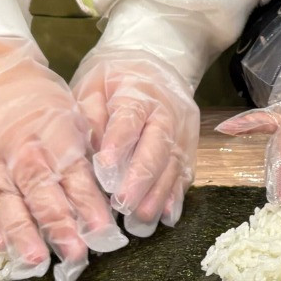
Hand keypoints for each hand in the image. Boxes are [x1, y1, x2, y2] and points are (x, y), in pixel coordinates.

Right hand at [0, 37, 125, 280]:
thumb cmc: (39, 105)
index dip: (89, 203)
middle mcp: (21, 150)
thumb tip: (114, 193)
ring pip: (7, 202)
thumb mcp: (71, 117)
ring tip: (37, 261)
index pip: (73, 172)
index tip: (104, 229)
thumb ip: (87, 156)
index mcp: (53, 133)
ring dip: (23, 233)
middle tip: (77, 254)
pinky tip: (3, 247)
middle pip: (40, 190)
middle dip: (59, 224)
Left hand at [72, 48, 198, 237]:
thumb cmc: (114, 77)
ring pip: (174, 163)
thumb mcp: (93, 85)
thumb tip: (90, 157)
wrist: (156, 60)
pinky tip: (166, 216)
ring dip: (159, 195)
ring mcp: (183, 129)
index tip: (106, 170)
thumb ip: (90, 118)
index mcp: (137, 91)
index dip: (119, 144)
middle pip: (157, 146)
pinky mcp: (190, 144)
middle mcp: (167, 111)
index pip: (129, 118)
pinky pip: (186, 172)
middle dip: (141, 179)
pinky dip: (176, 196)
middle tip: (123, 205)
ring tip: (142, 220)